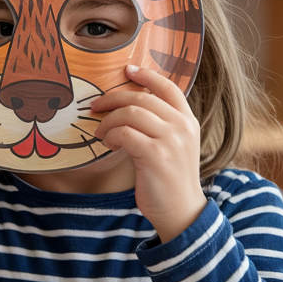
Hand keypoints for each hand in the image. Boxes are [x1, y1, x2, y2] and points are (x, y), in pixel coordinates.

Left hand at [91, 65, 205, 241]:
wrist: (181, 211)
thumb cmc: (169, 179)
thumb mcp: (172, 145)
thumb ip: (159, 125)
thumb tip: (127, 106)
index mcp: (188, 120)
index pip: (169, 87)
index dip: (147, 76)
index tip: (127, 70)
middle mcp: (183, 126)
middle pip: (141, 98)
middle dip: (112, 100)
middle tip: (94, 107)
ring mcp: (171, 140)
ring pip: (130, 113)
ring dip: (108, 121)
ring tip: (101, 134)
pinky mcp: (156, 155)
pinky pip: (124, 133)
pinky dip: (111, 136)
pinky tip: (108, 145)